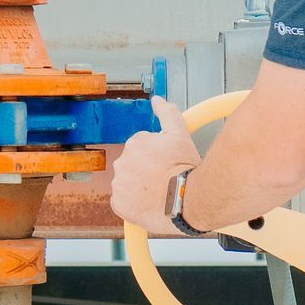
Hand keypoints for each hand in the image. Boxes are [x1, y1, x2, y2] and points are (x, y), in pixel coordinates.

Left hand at [110, 96, 198, 227]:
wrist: (184, 200)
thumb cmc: (183, 169)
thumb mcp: (180, 134)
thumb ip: (167, 113)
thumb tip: (157, 100)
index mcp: (134, 144)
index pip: (141, 148)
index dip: (156, 156)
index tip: (166, 163)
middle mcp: (122, 163)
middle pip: (132, 165)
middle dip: (145, 171)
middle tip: (164, 178)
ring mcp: (119, 184)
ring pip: (127, 183)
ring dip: (139, 187)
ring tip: (158, 192)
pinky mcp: (119, 204)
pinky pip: (122, 202)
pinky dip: (133, 203)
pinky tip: (148, 202)